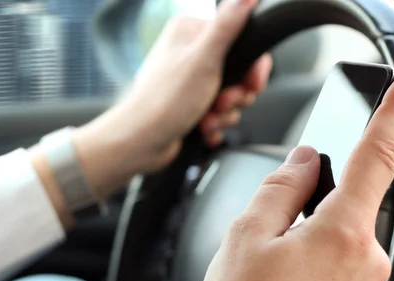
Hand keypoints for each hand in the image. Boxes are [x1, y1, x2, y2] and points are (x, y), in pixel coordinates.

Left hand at [78, 0, 270, 175]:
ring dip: (224, 113)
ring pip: (229, 96)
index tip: (251, 85)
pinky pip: (217, 113)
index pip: (241, 42)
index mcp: (190, 33)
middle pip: (238, 73)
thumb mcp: (204, 59)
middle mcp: (188, 54)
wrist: (142, 142)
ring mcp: (188, 81)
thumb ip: (227, 26)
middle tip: (221, 103)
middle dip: (234, 96)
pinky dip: (214, 124)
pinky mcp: (189, 105)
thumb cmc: (165, 102)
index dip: (252, 69)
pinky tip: (203, 128)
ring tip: (207, 119)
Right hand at [182, 67, 393, 280]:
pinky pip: (347, 274)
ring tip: (270, 277)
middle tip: (270, 234)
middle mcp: (369, 264)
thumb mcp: (246, 235)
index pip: (378, 156)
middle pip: (351, 207)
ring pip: (346, 242)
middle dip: (316, 205)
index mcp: (341, 235)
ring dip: (313, 242)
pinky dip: (319, 270)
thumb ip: (282, 185)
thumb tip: (306, 162)